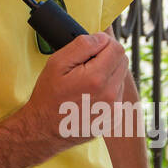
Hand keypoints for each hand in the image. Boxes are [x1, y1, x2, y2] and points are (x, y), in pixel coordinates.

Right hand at [27, 31, 129, 151]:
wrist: (44, 129)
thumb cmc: (48, 96)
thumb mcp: (56, 63)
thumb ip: (82, 46)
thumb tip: (101, 38)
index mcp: (97, 78)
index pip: (117, 48)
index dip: (103, 43)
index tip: (91, 49)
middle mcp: (111, 94)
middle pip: (122, 61)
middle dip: (107, 57)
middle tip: (85, 65)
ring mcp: (114, 108)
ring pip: (120, 77)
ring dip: (107, 73)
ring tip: (85, 82)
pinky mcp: (114, 117)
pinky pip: (118, 94)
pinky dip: (107, 89)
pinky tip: (89, 95)